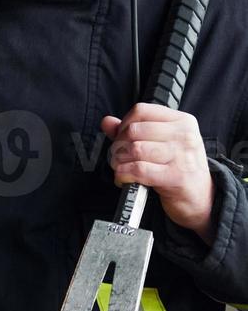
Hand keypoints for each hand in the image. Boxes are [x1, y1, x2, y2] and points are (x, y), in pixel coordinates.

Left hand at [101, 103, 214, 244]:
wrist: (203, 199)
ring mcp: (182, 155)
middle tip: (118, 157)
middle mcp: (184, 135)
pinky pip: (138, 170)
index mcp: (182, 121)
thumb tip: (107, 122)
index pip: (141, 110)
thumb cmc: (180, 170)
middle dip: (118, 146)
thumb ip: (134, 131)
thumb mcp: (162, 144)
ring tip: (121, 168)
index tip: (121, 138)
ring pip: (134, 149)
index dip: (123, 124)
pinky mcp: (176, 177)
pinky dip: (123, 175)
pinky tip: (124, 179)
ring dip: (119, 161)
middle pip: (134, 130)